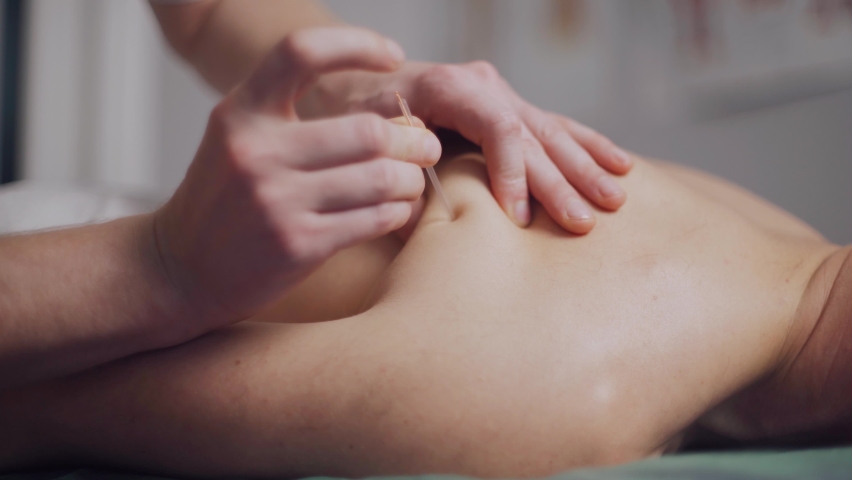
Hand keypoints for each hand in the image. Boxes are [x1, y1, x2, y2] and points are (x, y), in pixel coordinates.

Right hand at [154, 27, 440, 324]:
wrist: (179, 269)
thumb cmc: (224, 200)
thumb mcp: (242, 142)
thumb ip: (299, 120)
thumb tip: (395, 112)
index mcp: (241, 111)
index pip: (301, 52)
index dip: (357, 44)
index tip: (394, 57)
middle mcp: (256, 150)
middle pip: (368, 130)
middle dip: (413, 139)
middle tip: (427, 146)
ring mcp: (275, 200)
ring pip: (380, 177)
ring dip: (412, 180)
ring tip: (414, 181)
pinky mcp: (297, 244)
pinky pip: (374, 219)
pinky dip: (398, 212)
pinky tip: (396, 210)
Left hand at [301, 61, 632, 233]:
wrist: (357, 86)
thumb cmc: (359, 116)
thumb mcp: (371, 140)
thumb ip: (402, 173)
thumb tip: (436, 215)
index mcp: (449, 87)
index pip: (497, 129)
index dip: (513, 174)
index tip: (521, 219)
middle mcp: (482, 85)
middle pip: (531, 135)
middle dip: (560, 181)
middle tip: (585, 222)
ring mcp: (500, 93)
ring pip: (551, 130)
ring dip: (584, 166)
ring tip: (616, 198)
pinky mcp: (509, 106)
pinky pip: (555, 125)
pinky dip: (586, 145)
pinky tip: (620, 162)